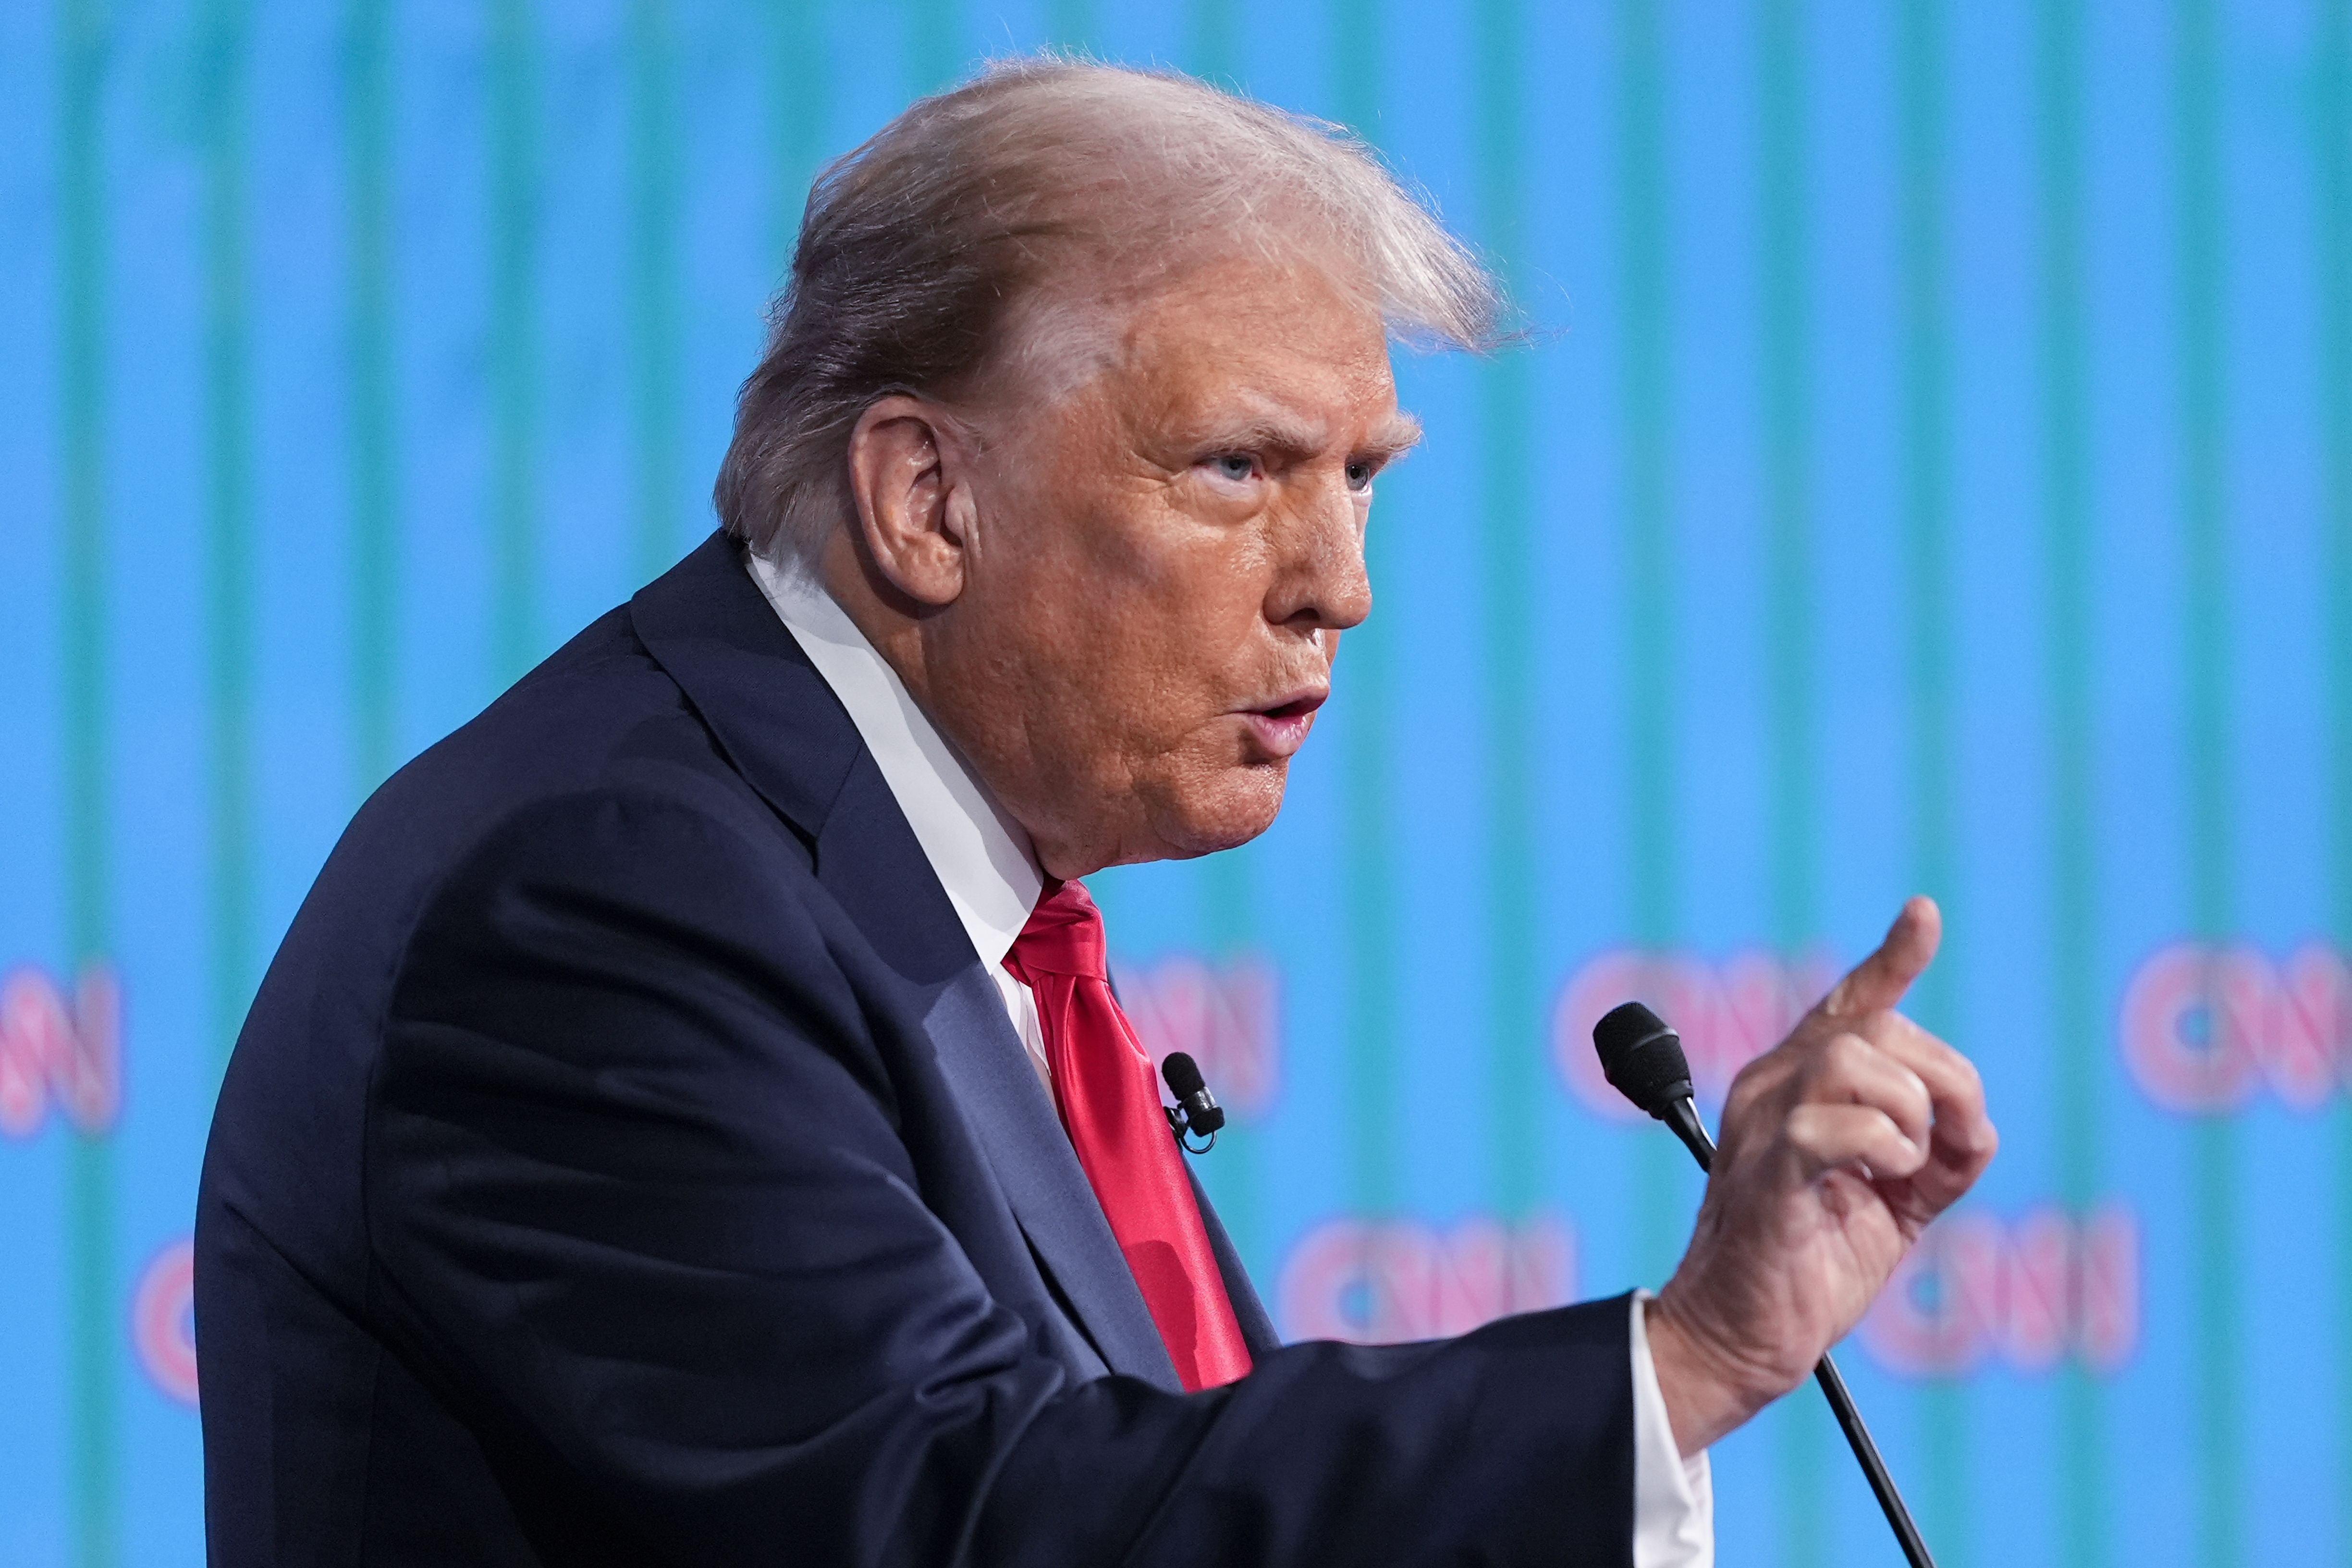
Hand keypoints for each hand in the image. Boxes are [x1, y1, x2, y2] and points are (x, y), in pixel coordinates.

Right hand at [1644, 896, 1997, 1455]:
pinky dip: (1879, 1145)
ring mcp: (1761, 1126)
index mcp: (1794, 1086)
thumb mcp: (1894, 1202)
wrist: (1742, 1337)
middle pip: (1877, 1029)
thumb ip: (1936, 1156)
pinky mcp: (1764, 1174)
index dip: (1891, 958)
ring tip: (1905, 1168)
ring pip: (1853, 1061)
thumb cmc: (1808, 1267)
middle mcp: (1769, 1087)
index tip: (1924, 914)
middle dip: (1943, 1080)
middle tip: (1951, 1147)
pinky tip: (1884, 1182)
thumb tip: (1976, 1130)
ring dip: (1909, 1112)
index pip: (1848, 1004)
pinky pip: (1827, 1125)